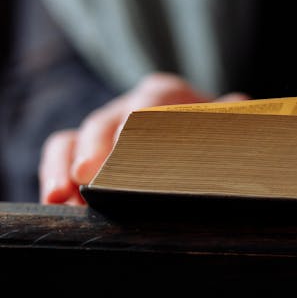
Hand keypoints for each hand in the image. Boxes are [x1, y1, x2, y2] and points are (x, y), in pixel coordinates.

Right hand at [39, 72, 246, 205]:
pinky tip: (55, 202)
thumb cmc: (218, 141)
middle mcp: (130, 106)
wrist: (204, 147)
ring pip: (75, 137)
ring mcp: (103, 127)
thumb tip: (242, 105)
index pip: (152, 102)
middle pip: (107, 121)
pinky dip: (53, 175)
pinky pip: (60, 153)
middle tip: (89, 174)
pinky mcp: (82, 148)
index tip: (128, 144)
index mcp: (168, 96)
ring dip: (64, 167)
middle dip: (96, 148)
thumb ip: (234, 119)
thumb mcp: (231, 130)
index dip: (140, 123)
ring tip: (60, 195)